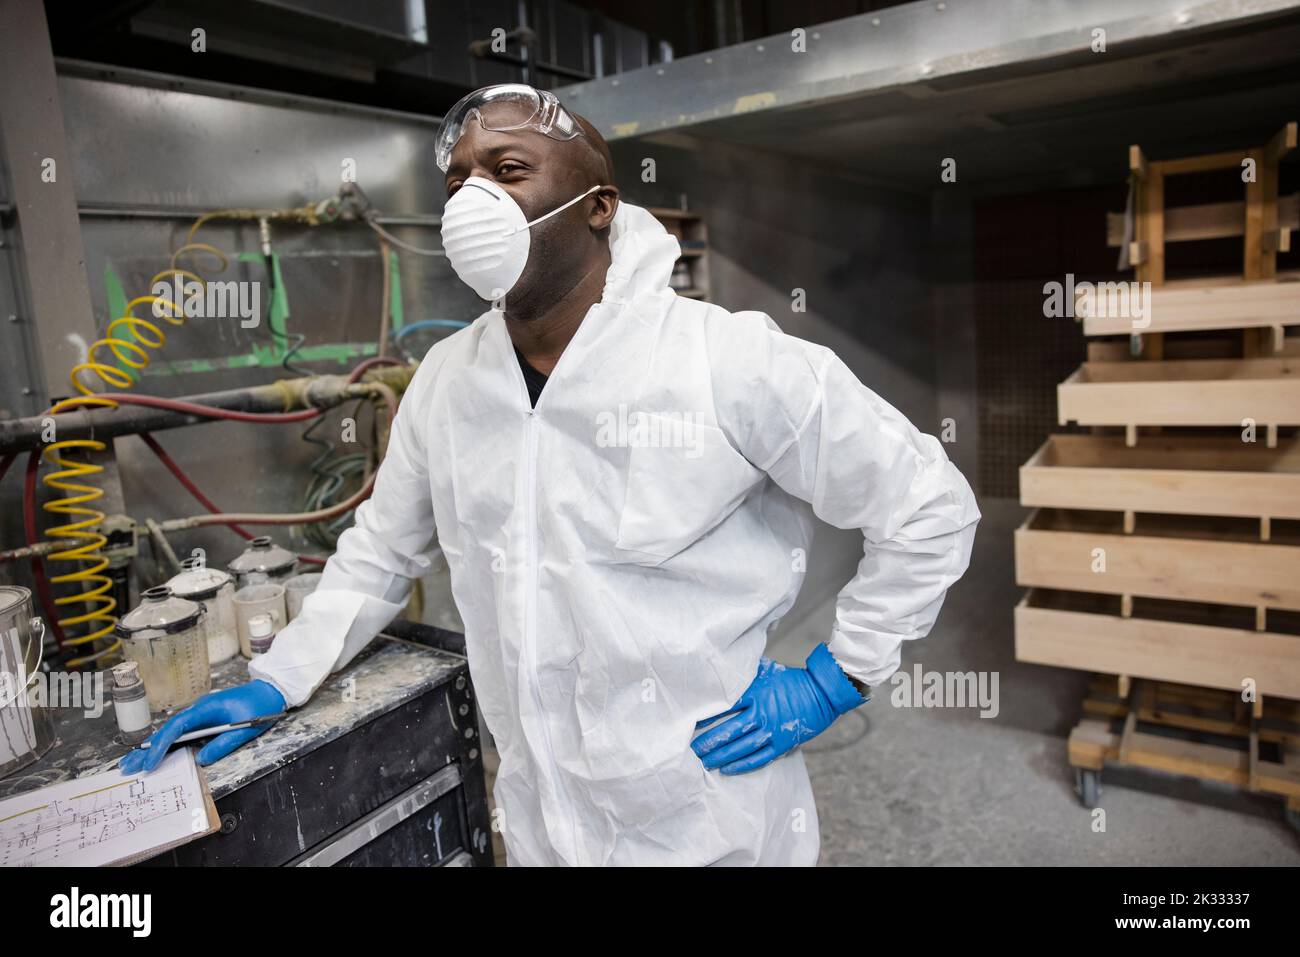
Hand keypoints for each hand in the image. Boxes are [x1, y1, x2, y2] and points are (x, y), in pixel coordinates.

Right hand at [118, 679, 285, 773]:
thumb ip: (223, 744)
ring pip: (171, 732)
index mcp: (206, 708)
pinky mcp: (203, 719)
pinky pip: (181, 733)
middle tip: (126, 767)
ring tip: (132, 764)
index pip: (176, 728)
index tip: (149, 762)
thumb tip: (201, 759)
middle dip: (146, 749)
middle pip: (168, 730)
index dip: (161, 745)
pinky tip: (154, 754)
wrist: (271, 691)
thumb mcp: (245, 729)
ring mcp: (199, 713)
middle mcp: (198, 709)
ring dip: (153, 748)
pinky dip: (167, 744)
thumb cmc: (260, 707)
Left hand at [691, 644, 865, 774]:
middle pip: (729, 730)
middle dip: (708, 742)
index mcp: (755, 693)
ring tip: (703, 762)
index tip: (689, 723)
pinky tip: (727, 769)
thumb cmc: (791, 679)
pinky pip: (759, 758)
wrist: (822, 693)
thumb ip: (744, 669)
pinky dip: (742, 765)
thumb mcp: (766, 668)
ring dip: (721, 756)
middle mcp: (762, 713)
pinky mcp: (782, 743)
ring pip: (741, 747)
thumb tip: (722, 661)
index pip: (724, 707)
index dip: (706, 716)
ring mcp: (772, 730)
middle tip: (690, 750)